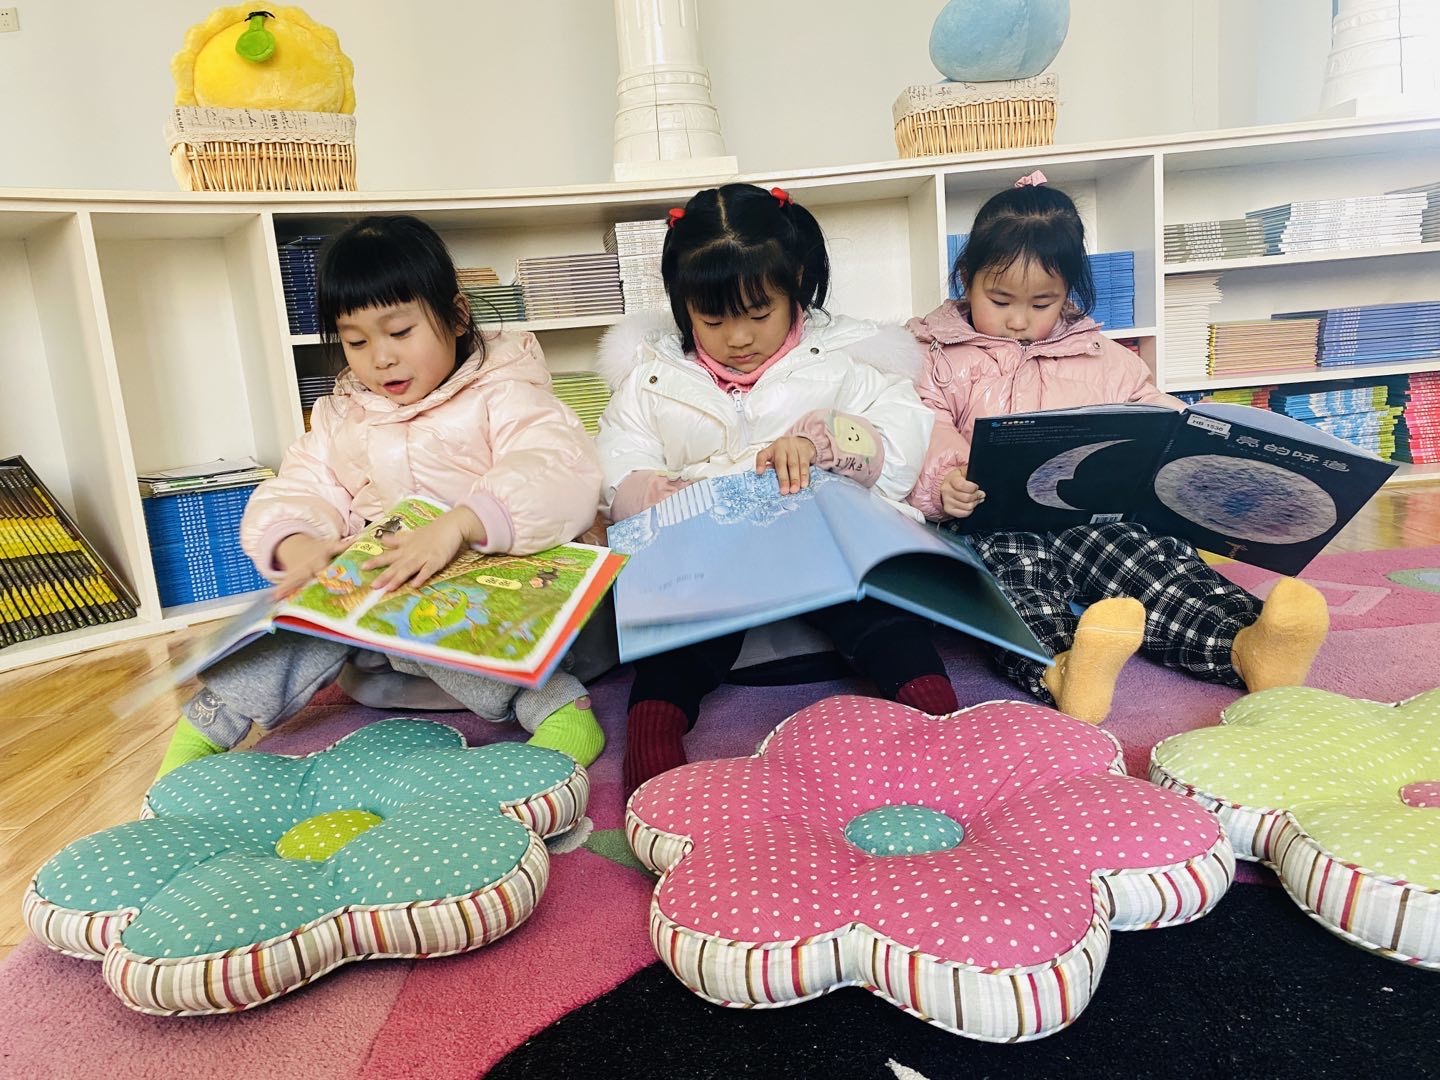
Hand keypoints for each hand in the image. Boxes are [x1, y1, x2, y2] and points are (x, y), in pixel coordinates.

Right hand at [272, 534, 350, 596]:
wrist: (299, 547)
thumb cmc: (320, 550)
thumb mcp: (330, 545)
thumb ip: (344, 545)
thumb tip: (360, 538)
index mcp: (321, 558)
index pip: (327, 567)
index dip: (331, 572)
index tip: (334, 578)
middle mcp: (309, 565)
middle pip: (312, 576)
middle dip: (313, 584)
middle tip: (313, 592)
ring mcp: (299, 571)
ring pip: (296, 580)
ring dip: (290, 588)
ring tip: (281, 595)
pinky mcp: (290, 577)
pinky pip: (286, 584)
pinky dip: (280, 590)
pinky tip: (273, 598)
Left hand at [363, 508, 483, 591]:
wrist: (451, 525)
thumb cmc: (431, 532)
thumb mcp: (411, 535)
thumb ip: (397, 540)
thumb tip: (381, 540)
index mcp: (405, 548)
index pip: (388, 556)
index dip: (375, 562)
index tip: (362, 568)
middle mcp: (412, 553)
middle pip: (396, 565)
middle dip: (384, 576)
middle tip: (373, 586)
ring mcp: (424, 557)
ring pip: (409, 568)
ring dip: (398, 578)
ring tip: (389, 588)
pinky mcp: (437, 560)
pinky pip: (428, 570)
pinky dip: (421, 577)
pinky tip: (415, 585)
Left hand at [756, 436, 815, 494]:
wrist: (802, 442)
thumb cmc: (785, 454)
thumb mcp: (776, 458)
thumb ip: (772, 468)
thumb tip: (770, 482)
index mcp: (771, 450)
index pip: (762, 455)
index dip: (760, 463)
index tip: (759, 473)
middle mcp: (781, 447)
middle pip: (781, 463)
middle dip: (783, 479)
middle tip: (784, 491)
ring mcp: (793, 447)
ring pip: (794, 464)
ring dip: (795, 479)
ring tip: (794, 490)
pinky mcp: (805, 450)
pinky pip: (804, 464)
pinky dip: (805, 475)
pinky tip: (804, 484)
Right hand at [940, 467, 984, 518]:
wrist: (947, 485)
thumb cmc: (959, 477)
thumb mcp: (964, 470)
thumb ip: (972, 472)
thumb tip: (981, 475)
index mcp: (951, 479)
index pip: (962, 486)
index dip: (973, 488)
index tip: (977, 487)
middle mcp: (946, 490)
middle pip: (967, 498)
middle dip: (977, 496)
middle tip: (980, 494)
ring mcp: (946, 501)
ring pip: (967, 506)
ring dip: (975, 503)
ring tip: (976, 499)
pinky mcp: (948, 509)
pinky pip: (964, 513)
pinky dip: (970, 510)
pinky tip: (970, 505)